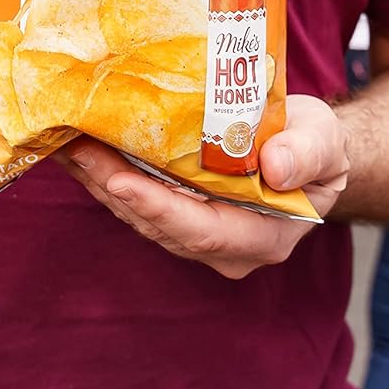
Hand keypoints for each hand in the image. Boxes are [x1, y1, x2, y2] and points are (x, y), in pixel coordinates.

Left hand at [56, 94, 348, 278]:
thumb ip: (307, 154)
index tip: (121, 182)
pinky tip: (76, 147)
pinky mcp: (174, 212)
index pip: (203, 231)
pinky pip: (133, 198)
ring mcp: (194, 233)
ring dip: (99, 179)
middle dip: (113, 187)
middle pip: (158, 224)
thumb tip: (277, 166)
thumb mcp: (323, 142)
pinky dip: (104, 172)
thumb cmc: (313, 143)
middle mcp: (222, 246)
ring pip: (137, 213)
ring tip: (64, 142)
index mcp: (262, 237)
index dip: (159, 209)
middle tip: (76, 150)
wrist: (301, 145)